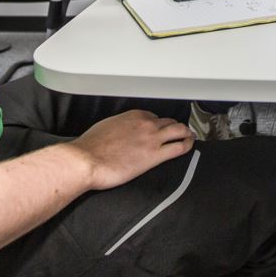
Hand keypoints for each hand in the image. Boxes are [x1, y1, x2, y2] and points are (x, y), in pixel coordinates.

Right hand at [69, 110, 194, 190]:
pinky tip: (189, 146)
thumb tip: (119, 132)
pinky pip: (179, 148)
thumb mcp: (104, 127)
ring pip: (178, 131)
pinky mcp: (154, 156)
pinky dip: (187, 145)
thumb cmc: (89, 147)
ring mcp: (152, 139)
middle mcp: (145, 124)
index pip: (153, 117)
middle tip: (178, 132)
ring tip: (189, 137)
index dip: (158, 124)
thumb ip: (117, 127)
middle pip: (168, 122)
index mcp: (132, 116)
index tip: (159, 129)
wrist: (86, 160)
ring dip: (186, 133)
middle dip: (174, 127)